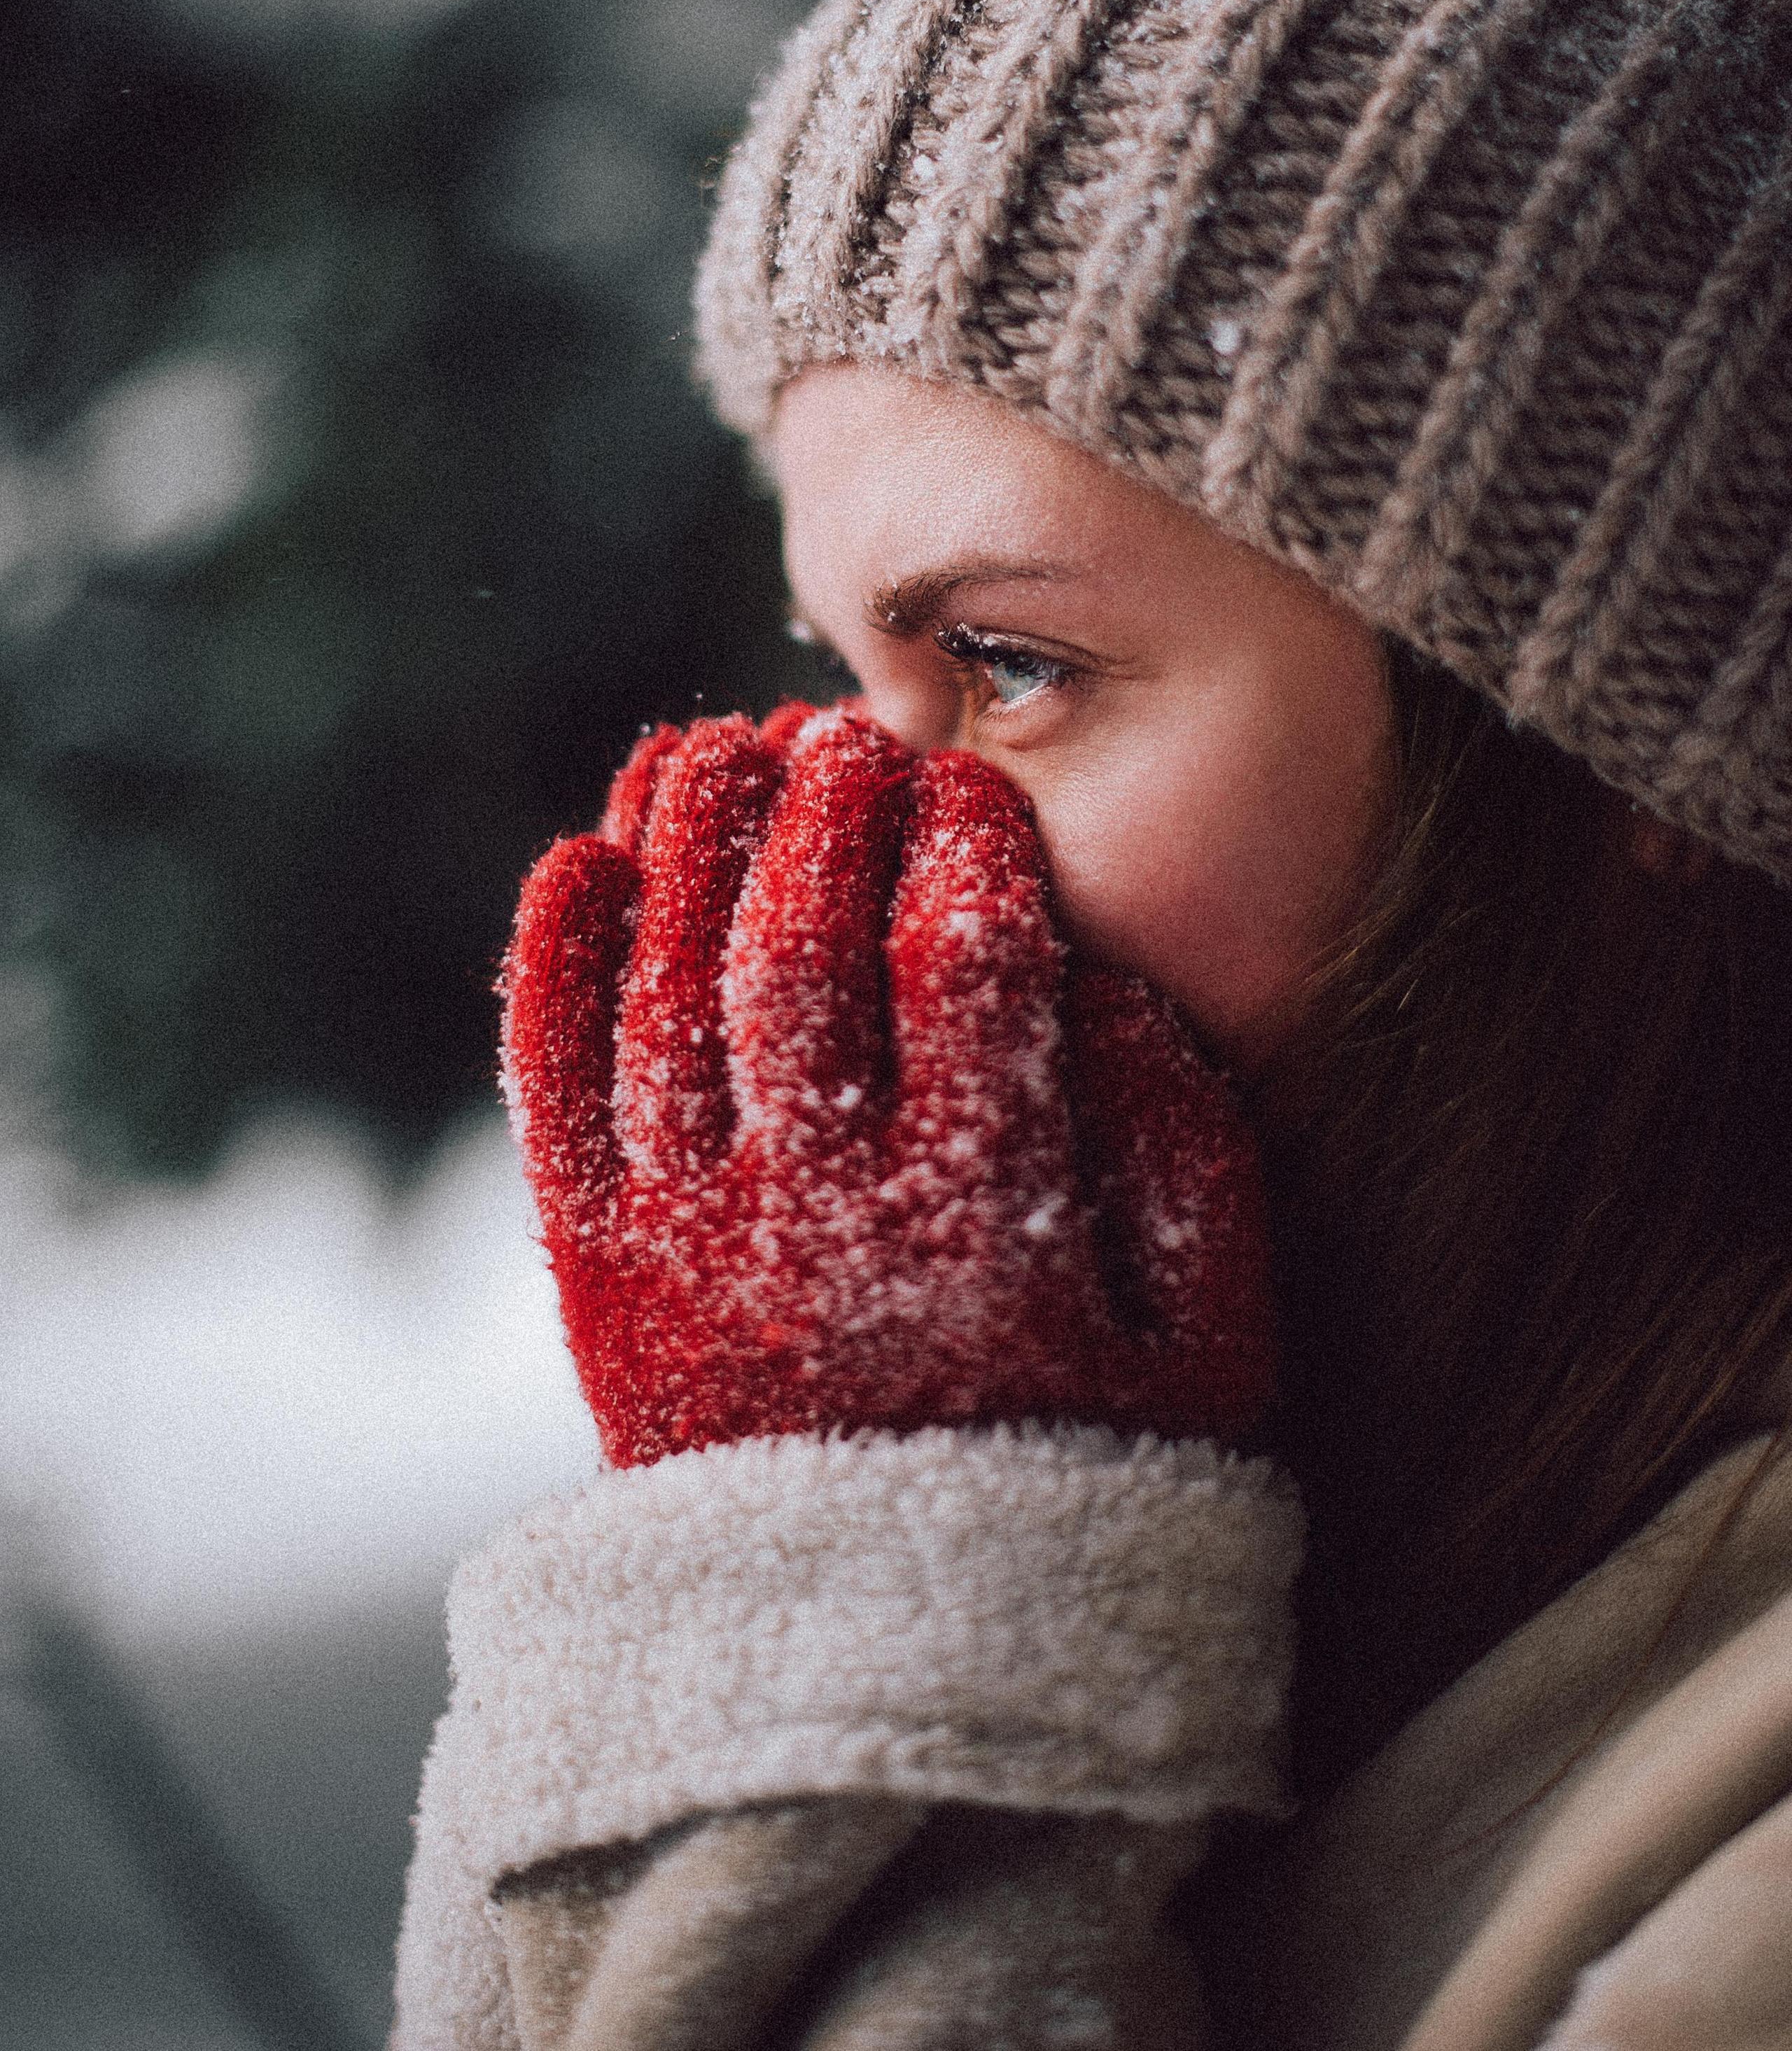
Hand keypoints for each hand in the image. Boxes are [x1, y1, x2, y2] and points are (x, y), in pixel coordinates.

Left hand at [501, 706, 1274, 1465]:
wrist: (896, 1670)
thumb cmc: (1085, 1477)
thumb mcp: (1210, 1337)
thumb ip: (1181, 1150)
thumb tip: (1112, 974)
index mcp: (989, 1221)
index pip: (964, 965)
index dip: (962, 843)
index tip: (970, 782)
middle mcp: (823, 1219)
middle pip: (803, 952)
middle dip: (824, 812)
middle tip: (845, 731)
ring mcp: (691, 1243)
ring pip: (670, 994)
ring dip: (686, 845)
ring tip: (715, 746)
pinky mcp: (598, 1277)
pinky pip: (553, 1094)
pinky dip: (555, 969)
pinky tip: (576, 860)